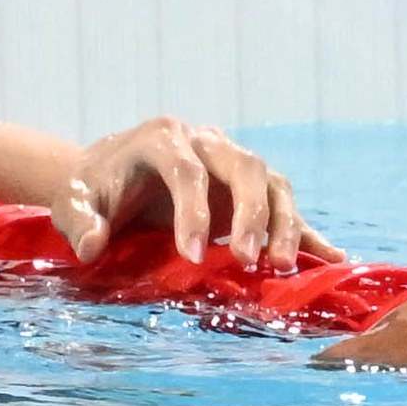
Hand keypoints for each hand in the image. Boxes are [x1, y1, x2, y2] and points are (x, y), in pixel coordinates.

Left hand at [50, 118, 324, 268]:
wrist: (112, 176)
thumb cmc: (94, 190)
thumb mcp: (74, 203)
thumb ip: (79, 222)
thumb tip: (94, 247)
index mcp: (162, 138)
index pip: (187, 169)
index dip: (193, 212)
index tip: (193, 257)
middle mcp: (207, 142)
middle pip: (244, 166)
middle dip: (251, 214)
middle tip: (248, 261)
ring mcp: (234, 164)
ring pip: (273, 183)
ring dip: (284, 224)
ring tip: (281, 267)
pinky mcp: (251, 190)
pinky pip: (287, 206)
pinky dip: (308, 232)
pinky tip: (332, 257)